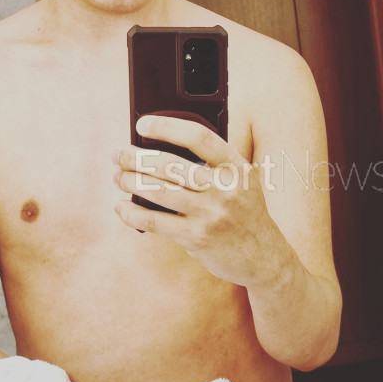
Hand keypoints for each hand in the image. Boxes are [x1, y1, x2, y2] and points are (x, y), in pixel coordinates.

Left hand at [112, 115, 282, 289]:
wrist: (264, 257)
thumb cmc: (244, 213)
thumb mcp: (241, 182)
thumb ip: (214, 166)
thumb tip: (161, 150)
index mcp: (236, 168)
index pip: (199, 138)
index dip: (167, 127)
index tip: (143, 124)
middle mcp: (225, 189)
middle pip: (170, 165)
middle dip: (136, 158)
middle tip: (118, 154)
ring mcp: (210, 214)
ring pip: (158, 191)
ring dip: (130, 181)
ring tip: (118, 176)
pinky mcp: (196, 238)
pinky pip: (154, 222)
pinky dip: (132, 213)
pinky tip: (122, 207)